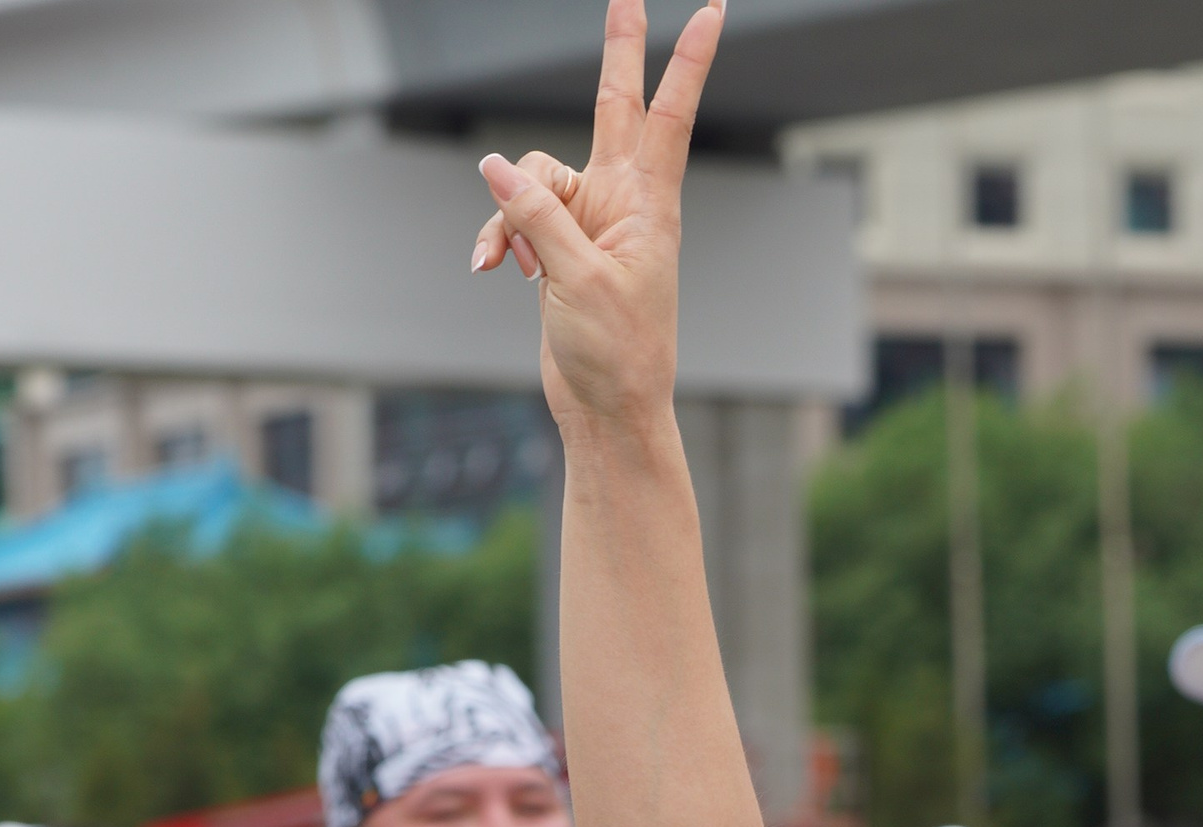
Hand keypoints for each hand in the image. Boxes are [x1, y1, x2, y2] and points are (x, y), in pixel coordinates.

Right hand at [470, 0, 722, 433]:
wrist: (607, 411)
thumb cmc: (615, 354)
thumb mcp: (577, 281)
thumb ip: (537, 217)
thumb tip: (495, 165)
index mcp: (648, 206)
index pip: (668, 115)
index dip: (686, 61)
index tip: (713, 11)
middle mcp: (621, 202)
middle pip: (614, 105)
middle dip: (618, 49)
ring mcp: (589, 221)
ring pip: (533, 176)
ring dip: (509, 214)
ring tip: (511, 265)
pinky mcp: (559, 245)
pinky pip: (514, 214)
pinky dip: (496, 236)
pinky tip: (488, 269)